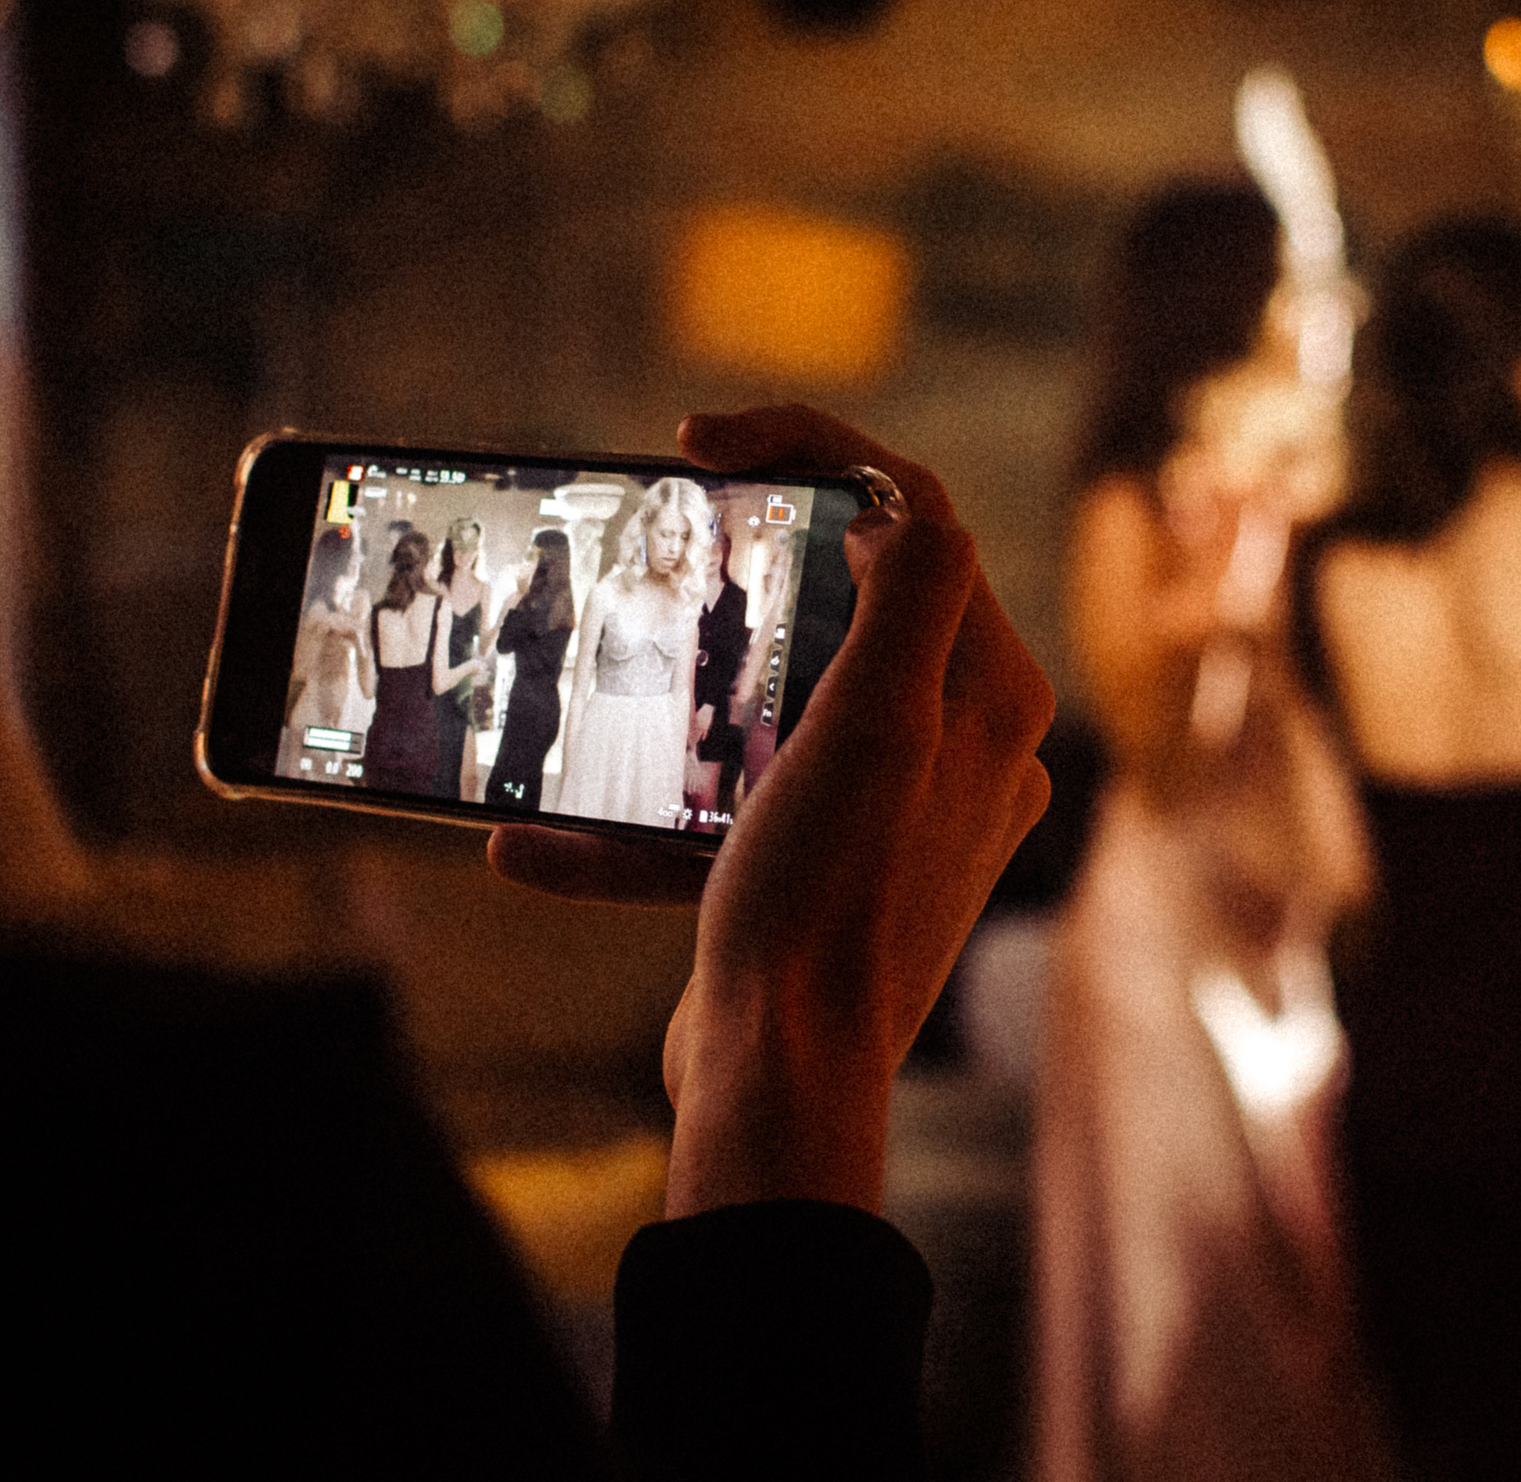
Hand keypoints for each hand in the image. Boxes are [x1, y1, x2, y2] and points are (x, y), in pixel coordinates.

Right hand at [488, 405, 1054, 1213]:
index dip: (812, 451)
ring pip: (770, 704)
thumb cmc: (828, 899)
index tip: (700, 441)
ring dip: (671, 704)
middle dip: (739, 567)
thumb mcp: (878, 726)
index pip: (914, 519)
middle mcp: (958, 744)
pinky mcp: (825, 870)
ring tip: (589, 686)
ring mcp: (892, 810)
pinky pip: (730, 810)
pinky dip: (643, 823)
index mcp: (985, 693)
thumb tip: (906, 506)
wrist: (783, 1079)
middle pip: (843, 599)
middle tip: (655, 530)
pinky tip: (535, 845)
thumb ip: (914, 596)